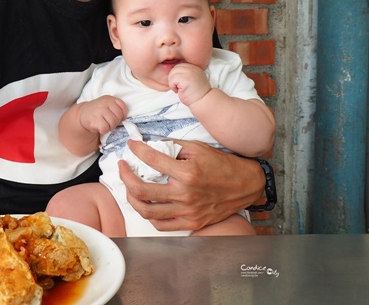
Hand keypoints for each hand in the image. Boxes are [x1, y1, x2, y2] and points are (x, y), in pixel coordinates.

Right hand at [77, 95, 126, 134]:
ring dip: (109, 126)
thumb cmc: (98, 111)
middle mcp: (105, 103)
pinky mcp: (95, 120)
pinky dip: (103, 130)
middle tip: (107, 121)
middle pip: (118, 117)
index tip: (116, 117)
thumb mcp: (107, 105)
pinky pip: (105, 128)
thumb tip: (124, 119)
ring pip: (113, 123)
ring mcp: (99, 111)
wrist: (83, 114)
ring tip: (103, 123)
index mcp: (109, 99)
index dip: (122, 115)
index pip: (123, 107)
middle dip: (115, 122)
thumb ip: (116, 108)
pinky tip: (98, 126)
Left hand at [117, 140, 263, 231]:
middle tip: (122, 166)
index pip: (152, 160)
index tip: (131, 145)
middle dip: (125, 176)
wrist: (246, 185)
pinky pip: (162, 225)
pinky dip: (149, 215)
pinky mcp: (192, 223)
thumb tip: (152, 144)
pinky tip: (146, 204)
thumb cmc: (223, 164)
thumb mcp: (199, 149)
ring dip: (132, 198)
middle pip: (141, 190)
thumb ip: (174, 147)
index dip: (137, 150)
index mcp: (187, 173)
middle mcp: (185, 195)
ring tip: (129, 187)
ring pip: (147, 211)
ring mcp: (187, 212)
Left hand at [168, 63, 210, 105]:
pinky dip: (172, 86)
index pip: (180, 66)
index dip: (177, 75)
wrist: (203, 101)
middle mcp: (193, 68)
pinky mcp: (185, 79)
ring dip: (172, 82)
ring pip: (172, 73)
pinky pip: (172, 79)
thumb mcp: (193, 80)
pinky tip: (178, 91)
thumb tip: (173, 73)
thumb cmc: (197, 93)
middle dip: (173, 78)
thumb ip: (186, 74)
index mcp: (195, 68)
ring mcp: (189, 72)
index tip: (180, 83)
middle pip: (175, 68)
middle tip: (177, 87)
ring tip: (178, 89)